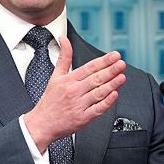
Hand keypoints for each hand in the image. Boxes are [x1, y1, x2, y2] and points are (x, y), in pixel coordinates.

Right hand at [23, 37, 126, 151]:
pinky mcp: (82, 118)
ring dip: (112, 84)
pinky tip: (115, 95)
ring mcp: (79, 105)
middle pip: (96, 78)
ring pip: (98, 92)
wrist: (42, 124)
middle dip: (111, 70)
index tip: (115, 56)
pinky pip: (97, 109)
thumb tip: (64, 40)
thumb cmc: (49, 101)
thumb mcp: (55, 76)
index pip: (89, 67)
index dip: (104, 61)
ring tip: (122, 77)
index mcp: (69, 80)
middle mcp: (74, 91)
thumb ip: (64, 58)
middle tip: (121, 64)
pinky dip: (106, 102)